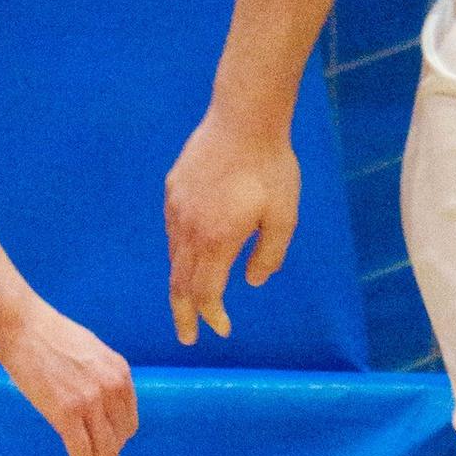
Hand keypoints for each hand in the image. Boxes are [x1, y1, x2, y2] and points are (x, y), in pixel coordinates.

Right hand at [0, 295, 137, 455]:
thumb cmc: (46, 336)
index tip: (99, 455)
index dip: (114, 444)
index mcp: (121, 373)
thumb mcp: (88, 354)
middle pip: (118, 441)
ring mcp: (92, 401)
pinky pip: (82, 454)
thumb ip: (98, 380)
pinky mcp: (67, 412)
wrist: (21, 324)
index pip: (127, 422)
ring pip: (104, 453)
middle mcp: (113, 388)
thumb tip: (94, 408)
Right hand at [165, 105, 300, 342]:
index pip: (206, 292)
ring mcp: (176, 207)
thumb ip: (269, 254)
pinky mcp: (173, 189)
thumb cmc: (270, 168)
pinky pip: (172, 230)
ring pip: (173, 256)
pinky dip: (179, 252)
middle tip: (187, 337)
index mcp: (217, 240)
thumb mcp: (284, 216)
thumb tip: (253, 282)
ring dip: (181, 284)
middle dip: (184, 313)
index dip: (211, 316)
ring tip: (189, 300)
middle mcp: (189, 228)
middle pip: (179, 283)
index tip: (222, 330)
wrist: (244, 118)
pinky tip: (191, 253)